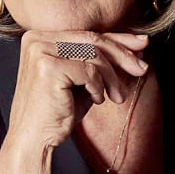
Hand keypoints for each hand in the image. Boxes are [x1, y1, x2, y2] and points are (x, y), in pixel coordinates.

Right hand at [0, 30, 149, 173]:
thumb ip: (99, 60)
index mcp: (40, 36)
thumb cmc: (56, 112)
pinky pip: (88, 71)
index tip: (141, 45)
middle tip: (142, 68)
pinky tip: (96, 100)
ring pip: (94, 55)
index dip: (117, 39)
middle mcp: (36, 39)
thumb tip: (137, 45)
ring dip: (111, 78)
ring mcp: (40, 51)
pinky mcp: (47, 67)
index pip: (86, 33)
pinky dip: (98, 88)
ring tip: (117, 96)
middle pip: (92, 39)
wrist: (32, 140)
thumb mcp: (81, 80)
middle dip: (122, 54)